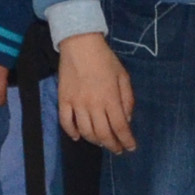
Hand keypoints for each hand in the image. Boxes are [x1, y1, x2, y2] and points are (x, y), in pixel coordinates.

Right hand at [56, 30, 136, 152]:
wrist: (80, 44)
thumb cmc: (105, 59)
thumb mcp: (123, 76)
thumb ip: (127, 99)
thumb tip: (126, 119)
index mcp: (110, 98)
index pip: (120, 127)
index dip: (126, 140)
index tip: (131, 147)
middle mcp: (93, 104)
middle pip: (103, 134)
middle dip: (112, 145)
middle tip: (117, 149)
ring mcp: (76, 104)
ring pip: (85, 131)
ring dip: (95, 141)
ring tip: (102, 142)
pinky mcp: (63, 100)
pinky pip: (66, 122)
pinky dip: (72, 133)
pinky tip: (78, 137)